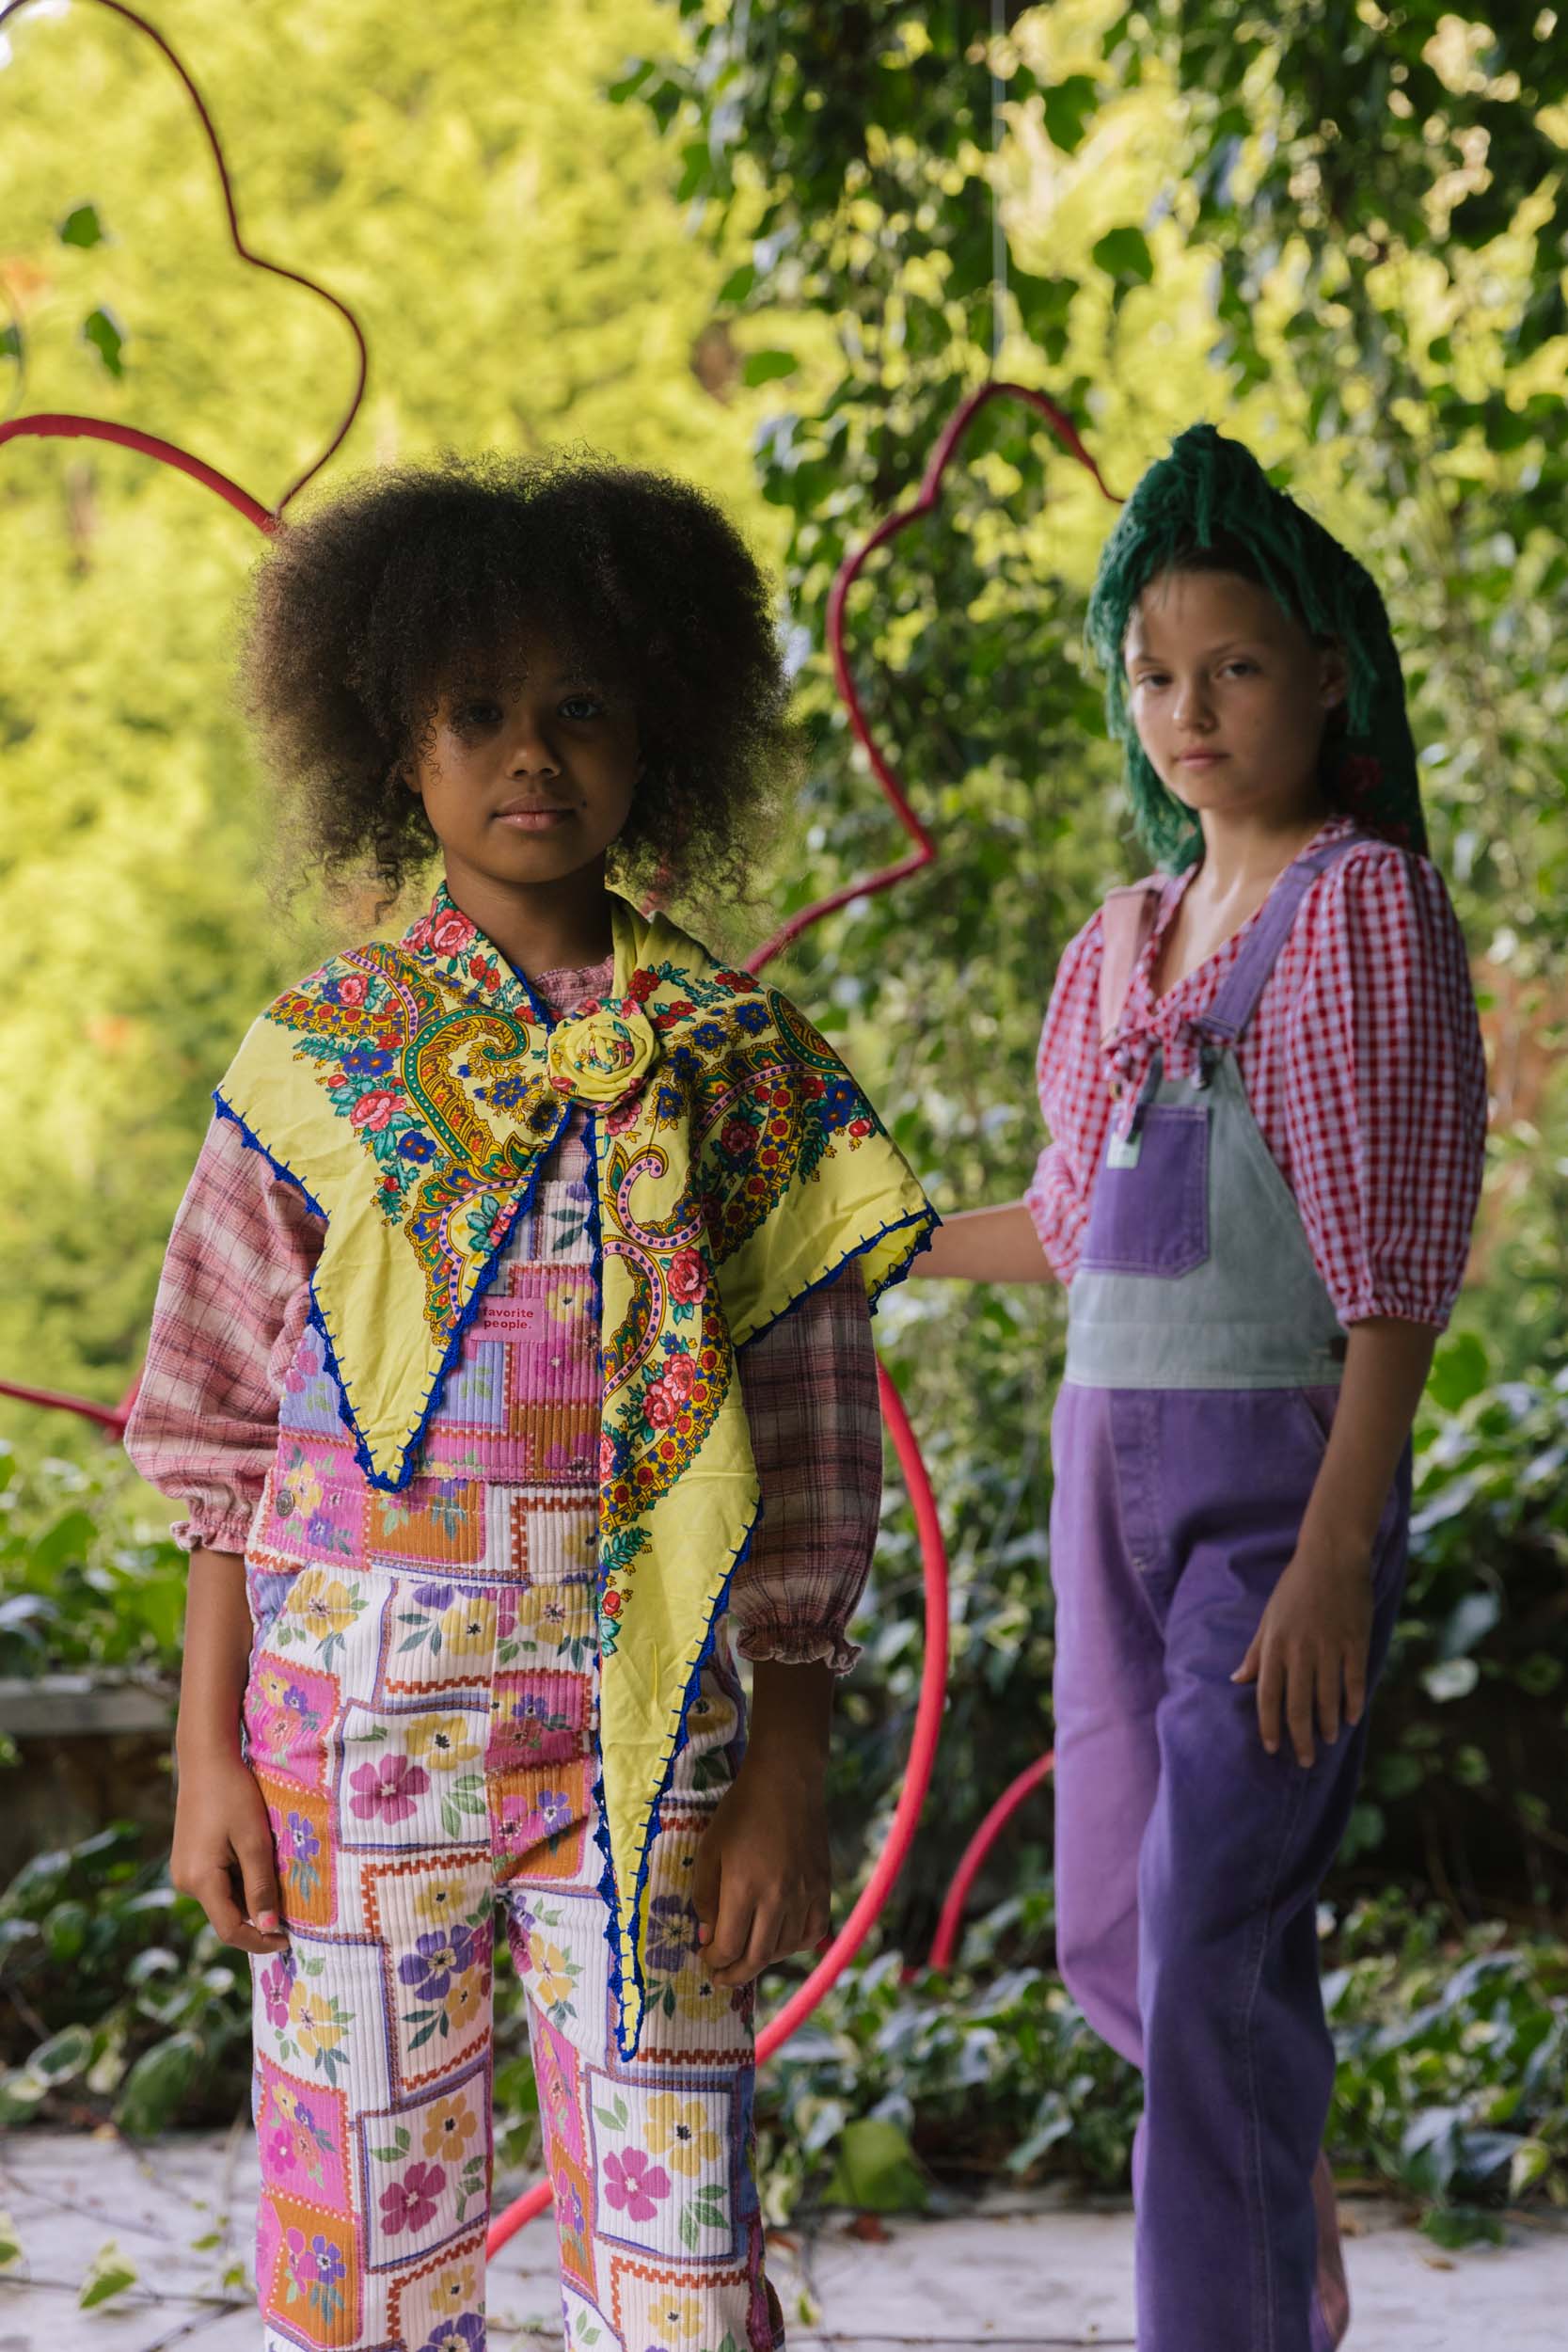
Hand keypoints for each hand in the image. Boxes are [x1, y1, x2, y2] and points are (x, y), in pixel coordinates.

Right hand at [170, 1751, 289, 1954]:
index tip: (289, 1940)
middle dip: (258, 1914)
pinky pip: (216, 1882)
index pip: (230, 1930)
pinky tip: (254, 1856)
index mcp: (199, 1881)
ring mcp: (183, 1871)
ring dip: (249, 1893)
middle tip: (290, 1900)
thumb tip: (269, 1928)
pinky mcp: (187, 1859)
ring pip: (223, 1898)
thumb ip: (261, 1886)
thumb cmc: (234, 1795)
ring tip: (273, 1867)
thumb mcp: (255, 1841)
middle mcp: (185, 1882)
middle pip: (227, 1914)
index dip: (260, 1941)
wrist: (207, 1759)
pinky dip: (238, 1878)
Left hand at [691, 1753, 830, 1989]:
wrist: (786, 1780)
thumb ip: (705, 1897)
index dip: (713, 1960)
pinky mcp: (823, 1887)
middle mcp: (778, 1898)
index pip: (729, 1947)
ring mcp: (805, 1894)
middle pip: (757, 1957)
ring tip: (747, 1958)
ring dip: (762, 1960)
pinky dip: (796, 1945)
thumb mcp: (709, 1849)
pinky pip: (813, 1932)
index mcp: (745, 1888)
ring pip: (785, 1949)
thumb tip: (709, 1936)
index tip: (704, 1957)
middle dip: (734, 1974)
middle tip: (720, 1978)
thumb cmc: (741, 1811)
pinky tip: (780, 1942)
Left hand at [1231, 1543, 1374, 1768]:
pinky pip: (1355, 1681)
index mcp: (1275, 1645)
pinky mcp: (1355, 1642)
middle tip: (1303, 1760)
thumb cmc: (1295, 1587)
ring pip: (1328, 1699)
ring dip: (1327, 1725)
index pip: (1267, 1696)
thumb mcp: (1268, 1617)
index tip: (1271, 1748)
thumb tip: (1236, 1679)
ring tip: (1327, 1741)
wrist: (1331, 1557)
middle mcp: (1300, 1651)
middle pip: (1298, 1706)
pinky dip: (1354, 1703)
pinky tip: (1351, 1718)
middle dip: (1299, 1738)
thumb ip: (1255, 1651)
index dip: (1268, 1726)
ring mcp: (1329, 1648)